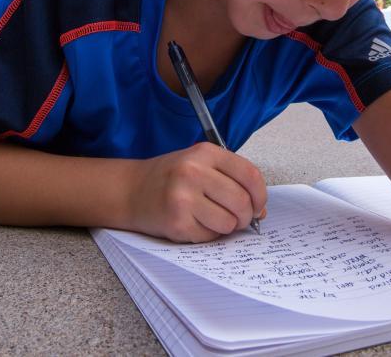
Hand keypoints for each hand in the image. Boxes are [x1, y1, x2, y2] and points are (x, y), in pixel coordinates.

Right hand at [128, 143, 267, 242]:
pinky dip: (208, 235)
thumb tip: (260, 210)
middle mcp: (193, 172)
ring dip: (226, 227)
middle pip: (241, 202)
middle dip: (245, 216)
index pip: (250, 175)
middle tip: (239, 218)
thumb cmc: (170, 178)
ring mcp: (183, 198)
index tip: (258, 205)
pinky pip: (209, 236)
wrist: (130, 190)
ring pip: (228, 223)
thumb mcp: (200, 164)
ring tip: (212, 219)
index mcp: (204, 153)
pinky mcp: (176, 222)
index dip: (260, 195)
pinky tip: (194, 223)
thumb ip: (231, 180)